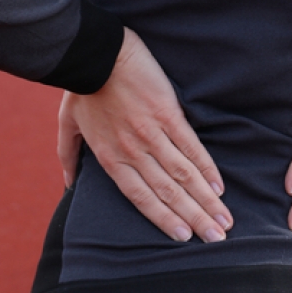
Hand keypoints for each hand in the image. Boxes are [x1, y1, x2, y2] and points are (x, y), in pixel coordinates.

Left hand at [57, 28, 232, 242]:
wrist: (97, 53)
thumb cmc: (81, 87)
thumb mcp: (67, 125)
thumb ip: (68, 156)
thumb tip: (68, 184)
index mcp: (110, 158)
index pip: (141, 198)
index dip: (164, 219)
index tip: (184, 238)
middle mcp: (133, 152)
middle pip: (168, 192)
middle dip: (194, 218)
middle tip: (216, 239)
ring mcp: (152, 133)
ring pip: (183, 175)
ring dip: (206, 200)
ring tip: (224, 219)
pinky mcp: (168, 114)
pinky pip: (190, 146)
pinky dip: (206, 168)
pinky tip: (218, 186)